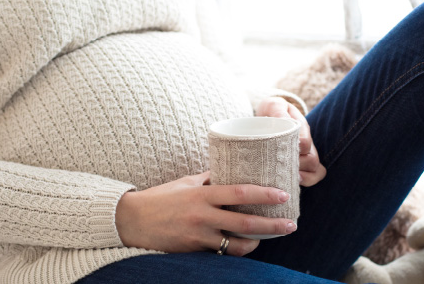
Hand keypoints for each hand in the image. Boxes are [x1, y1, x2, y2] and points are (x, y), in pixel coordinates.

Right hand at [115, 171, 296, 255]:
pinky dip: (235, 249)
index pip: (239, 192)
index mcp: (202, 194)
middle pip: (245, 222)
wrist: (132, 221)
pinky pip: (221, 252)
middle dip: (272, 224)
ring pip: (236, 244)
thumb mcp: (186, 183)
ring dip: (256, 242)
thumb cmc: (160, 198)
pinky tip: (244, 245)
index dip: (264, 194)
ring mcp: (199, 235)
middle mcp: (202, 215)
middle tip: (291, 224)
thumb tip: (230, 172)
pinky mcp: (194, 249)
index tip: (283, 194)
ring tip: (268, 237)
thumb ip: (208, 180)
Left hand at [255, 96, 326, 186]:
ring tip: (285, 177)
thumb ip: (277, 110)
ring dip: (302, 175)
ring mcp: (307, 154)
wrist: (267, 118)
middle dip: (296, 166)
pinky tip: (293, 182)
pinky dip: (307, 181)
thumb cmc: (270, 113)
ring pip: (316, 169)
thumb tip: (283, 120)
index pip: (304, 142)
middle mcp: (307, 142)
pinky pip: (315, 176)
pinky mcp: (304, 164)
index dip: (295, 150)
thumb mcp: (272, 106)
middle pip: (312, 160)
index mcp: (301, 127)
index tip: (279, 153)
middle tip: (279, 168)